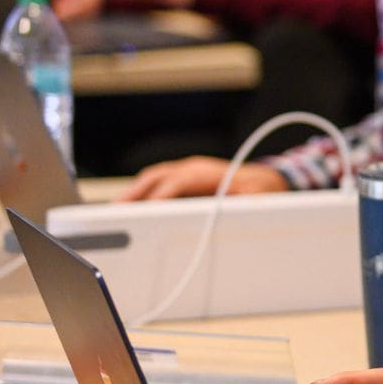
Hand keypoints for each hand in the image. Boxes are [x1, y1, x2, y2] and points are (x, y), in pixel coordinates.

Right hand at [121, 157, 287, 200]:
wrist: (268, 181)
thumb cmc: (263, 191)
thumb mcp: (260, 198)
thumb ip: (248, 203)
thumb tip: (240, 206)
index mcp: (210, 173)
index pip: (179, 181)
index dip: (162, 194)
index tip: (147, 209)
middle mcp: (194, 169)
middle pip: (157, 177)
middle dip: (135, 194)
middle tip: (114, 212)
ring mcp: (187, 173)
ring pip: (153, 180)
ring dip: (133, 194)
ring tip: (115, 214)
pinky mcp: (184, 181)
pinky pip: (157, 185)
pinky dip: (142, 195)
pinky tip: (131, 212)